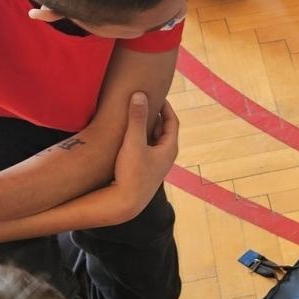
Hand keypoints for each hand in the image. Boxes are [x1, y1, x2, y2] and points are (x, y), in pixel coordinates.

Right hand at [112, 92, 178, 218]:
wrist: (125, 203)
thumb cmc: (132, 173)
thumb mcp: (133, 142)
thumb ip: (136, 118)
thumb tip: (139, 94)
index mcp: (169, 148)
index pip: (172, 121)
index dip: (166, 106)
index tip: (157, 94)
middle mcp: (165, 156)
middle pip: (163, 129)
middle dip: (154, 115)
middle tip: (144, 100)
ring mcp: (155, 164)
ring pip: (153, 139)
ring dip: (146, 126)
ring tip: (134, 113)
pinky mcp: (145, 169)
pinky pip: (145, 147)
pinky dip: (139, 137)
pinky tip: (127, 134)